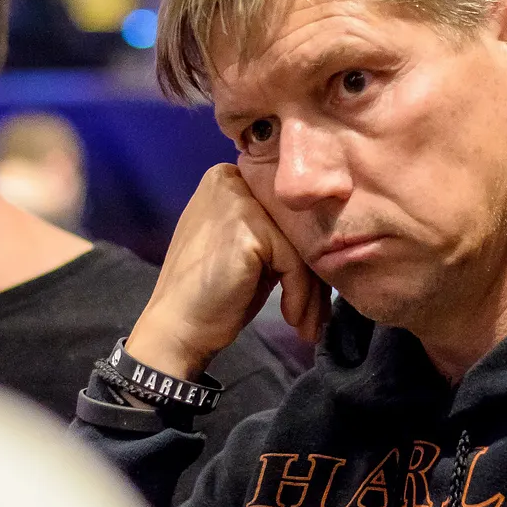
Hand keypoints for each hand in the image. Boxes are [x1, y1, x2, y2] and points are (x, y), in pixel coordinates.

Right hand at [126, 164, 329, 380]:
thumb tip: (329, 237)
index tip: (314, 290)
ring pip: (300, 244)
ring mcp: (238, 199)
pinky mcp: (248, 226)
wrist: (177, 328)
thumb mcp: (249, 250)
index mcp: (230, 177)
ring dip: (311, 291)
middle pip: (297, 226)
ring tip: (308, 322)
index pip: (287, 211)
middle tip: (316, 313)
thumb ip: (277, 231)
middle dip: (313, 274)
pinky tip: (292, 317)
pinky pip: (294, 262)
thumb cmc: (212, 294)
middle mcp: (233, 178)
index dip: (306, 251)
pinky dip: (300, 295)